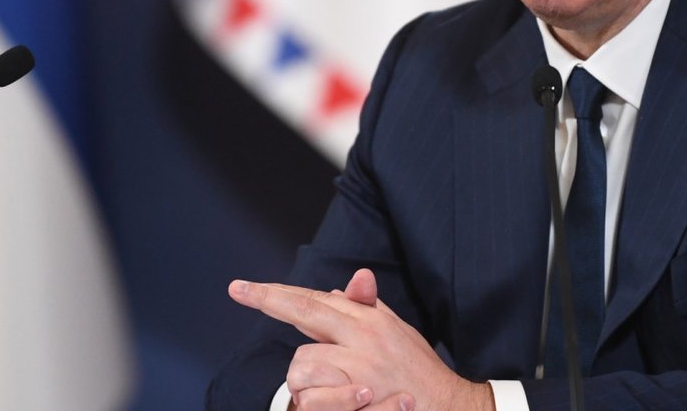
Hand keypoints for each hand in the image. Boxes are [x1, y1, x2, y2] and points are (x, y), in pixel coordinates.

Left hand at [230, 270, 493, 410]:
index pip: (315, 299)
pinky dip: (312, 402)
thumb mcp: (396, 332)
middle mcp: (363, 335)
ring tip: (329, 388)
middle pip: (304, 311)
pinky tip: (332, 403)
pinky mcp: (357, 395)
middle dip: (268, 300)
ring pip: (302, 361)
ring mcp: (359, 366)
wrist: (448, 405)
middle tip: (237, 290)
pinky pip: (311, 395)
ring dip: (305, 379)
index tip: (241, 287)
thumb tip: (337, 291)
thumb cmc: (418, 371)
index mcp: (370, 319)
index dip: (276, 293)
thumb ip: (366, 310)